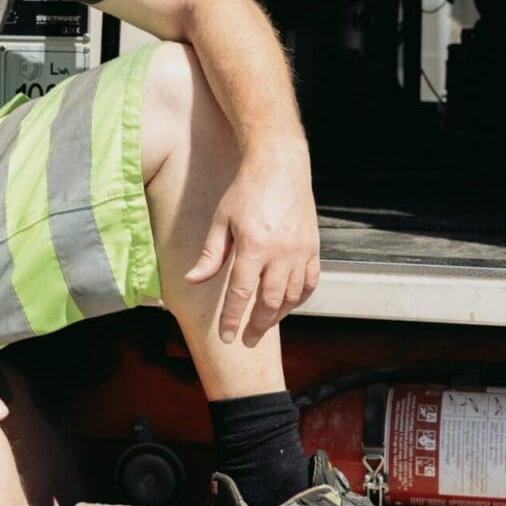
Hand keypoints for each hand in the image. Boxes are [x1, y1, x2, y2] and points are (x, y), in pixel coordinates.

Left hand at [185, 142, 320, 347]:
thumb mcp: (221, 221)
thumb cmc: (246, 190)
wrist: (280, 165)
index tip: (227, 336)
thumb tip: (192, 281)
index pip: (241, 293)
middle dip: (257, 325)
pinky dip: (299, 298)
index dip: (233, 319)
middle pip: (269, 301)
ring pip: (292, 296)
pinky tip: (287, 304)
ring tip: (264, 324)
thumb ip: (210, 255)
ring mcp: (300, 250)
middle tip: (247, 340)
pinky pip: (309, 282)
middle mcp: (280, 252)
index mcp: (254, 246)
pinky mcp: (313, 247)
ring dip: (277, 314)